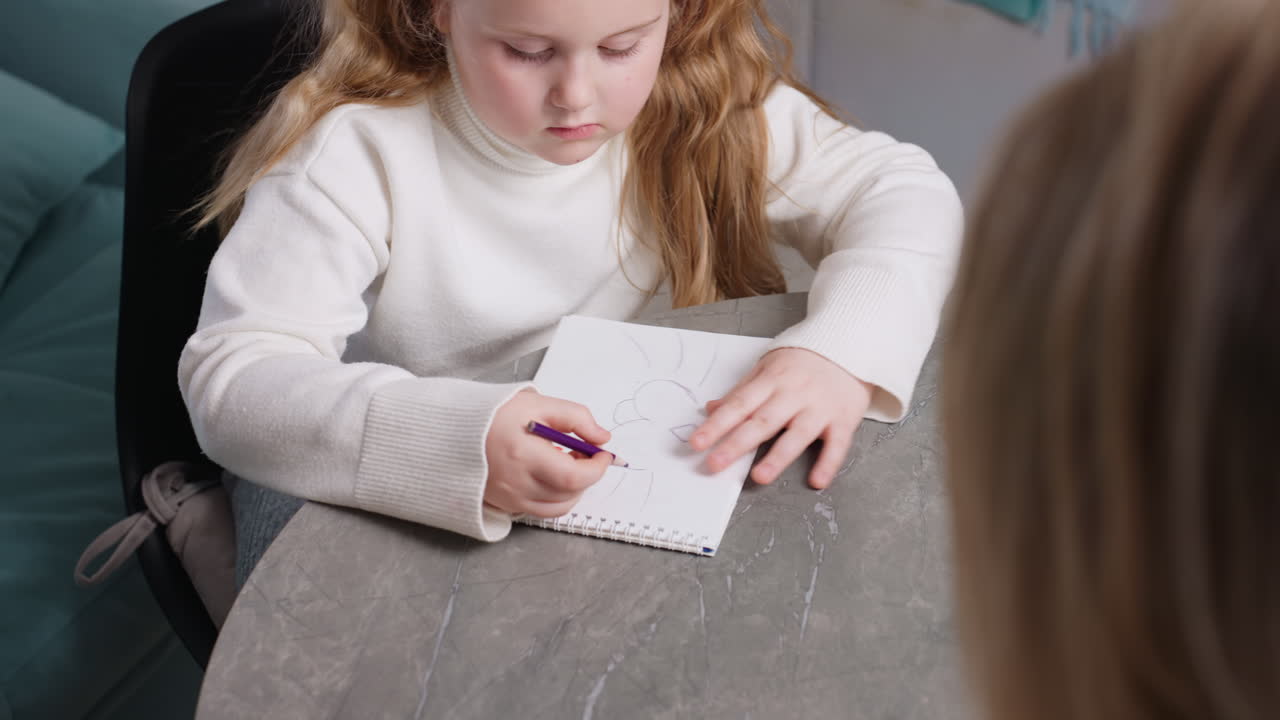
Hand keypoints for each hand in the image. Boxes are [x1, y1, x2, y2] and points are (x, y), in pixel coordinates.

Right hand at [485, 389, 614, 516]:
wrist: (455, 430)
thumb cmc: (494, 415)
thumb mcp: (538, 404)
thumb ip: (576, 418)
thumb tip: (602, 438)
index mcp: (524, 455)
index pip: (573, 476)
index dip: (596, 468)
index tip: (603, 454)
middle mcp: (516, 483)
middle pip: (569, 493)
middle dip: (587, 475)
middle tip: (584, 452)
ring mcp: (510, 498)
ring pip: (559, 506)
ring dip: (574, 488)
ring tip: (567, 462)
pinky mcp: (506, 504)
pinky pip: (542, 510)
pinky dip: (556, 497)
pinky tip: (551, 475)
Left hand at [690, 348, 872, 488]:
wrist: (850, 344)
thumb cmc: (803, 360)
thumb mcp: (768, 367)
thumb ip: (741, 390)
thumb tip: (711, 409)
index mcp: (771, 381)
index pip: (739, 405)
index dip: (716, 424)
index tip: (696, 442)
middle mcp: (794, 395)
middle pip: (762, 422)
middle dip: (737, 443)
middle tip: (714, 464)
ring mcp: (820, 408)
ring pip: (798, 435)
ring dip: (778, 457)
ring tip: (758, 477)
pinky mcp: (844, 419)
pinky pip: (837, 444)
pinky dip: (828, 463)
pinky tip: (816, 481)